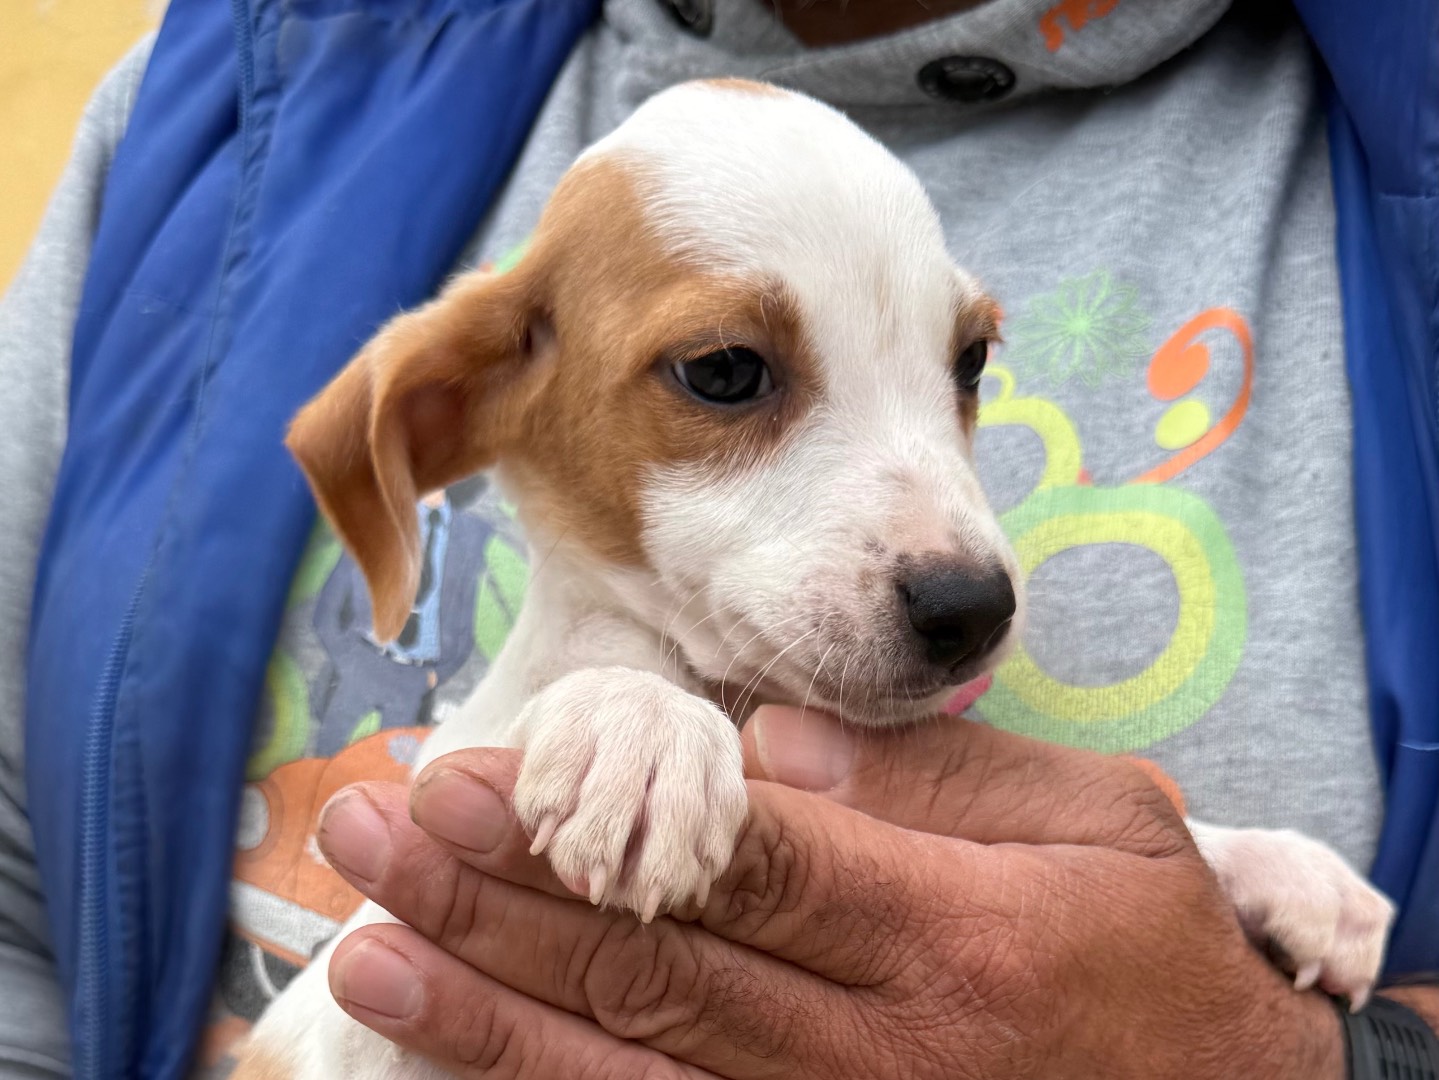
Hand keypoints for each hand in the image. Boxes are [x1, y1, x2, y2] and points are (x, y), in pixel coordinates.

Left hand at [315, 707, 1344, 1078]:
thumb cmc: (1163, 961)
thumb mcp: (1105, 828)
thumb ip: (938, 780)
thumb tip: (766, 743)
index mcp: (949, 933)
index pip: (742, 866)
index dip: (591, 825)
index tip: (476, 773)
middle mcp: (878, 1046)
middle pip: (652, 964)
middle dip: (493, 896)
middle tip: (374, 829)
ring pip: (631, 1068)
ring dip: (485, 1008)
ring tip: (368, 945)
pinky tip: (464, 1063)